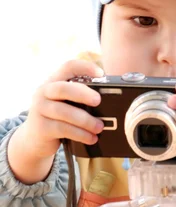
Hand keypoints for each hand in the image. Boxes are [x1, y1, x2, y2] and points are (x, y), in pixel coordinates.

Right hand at [8, 59, 104, 183]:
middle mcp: (43, 92)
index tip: (101, 74)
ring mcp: (39, 109)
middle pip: (63, 89)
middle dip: (83, 94)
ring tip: (99, 127)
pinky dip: (80, 134)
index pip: (68, 67)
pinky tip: (91, 138)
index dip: (85, 67)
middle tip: (98, 101)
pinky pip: (63, 129)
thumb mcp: (65, 102)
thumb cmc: (57, 117)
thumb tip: (111, 101)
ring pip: (64, 112)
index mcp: (53, 81)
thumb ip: (79, 97)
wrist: (34, 140)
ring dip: (85, 120)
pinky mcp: (41, 128)